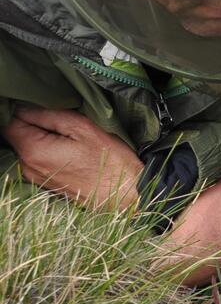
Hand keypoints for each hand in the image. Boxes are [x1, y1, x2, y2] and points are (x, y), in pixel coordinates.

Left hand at [1, 106, 142, 210]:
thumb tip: (25, 108)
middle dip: (34, 124)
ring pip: (27, 147)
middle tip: (64, 123)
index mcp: (33, 151)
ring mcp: (35, 178)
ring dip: (42, 138)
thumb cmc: (110, 160)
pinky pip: (37, 160)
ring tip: (69, 137)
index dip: (26, 111)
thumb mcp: (83, 128)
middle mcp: (27, 167)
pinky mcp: (45, 184)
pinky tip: (69, 151)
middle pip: (17, 135)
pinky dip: (47, 151)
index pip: (11, 122)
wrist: (126, 195)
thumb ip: (49, 115)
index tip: (48, 109)